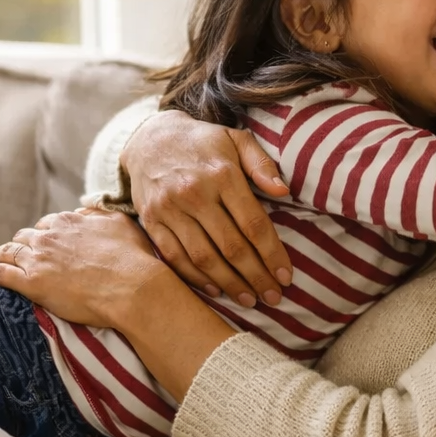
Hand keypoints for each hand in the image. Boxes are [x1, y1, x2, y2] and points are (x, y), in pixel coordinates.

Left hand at [0, 209, 174, 328]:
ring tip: (2, 259)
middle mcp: (49, 236)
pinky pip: (0, 273)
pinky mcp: (31, 283)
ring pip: (10, 251)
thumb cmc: (133, 258)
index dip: (47, 233)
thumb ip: (98, 214)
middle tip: (28, 254)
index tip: (50, 243)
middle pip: (26, 236)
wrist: (133, 287)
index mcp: (69, 221)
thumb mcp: (120, 223)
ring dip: (5, 254)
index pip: (48, 223)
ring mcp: (38, 259)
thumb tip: (85, 211)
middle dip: (24, 243)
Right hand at [123, 109, 293, 306]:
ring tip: (249, 299)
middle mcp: (195, 193)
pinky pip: (174, 257)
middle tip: (274, 297)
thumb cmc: (204, 142)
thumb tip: (284, 191)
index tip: (286, 276)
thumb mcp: (237, 140)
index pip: (254, 223)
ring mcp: (169, 209)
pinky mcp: (150, 221)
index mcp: (222, 175)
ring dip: (229, 284)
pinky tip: (215, 289)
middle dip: (256, 276)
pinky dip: (195, 278)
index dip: (272, 254)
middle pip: (231, 246)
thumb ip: (262, 164)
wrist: (149, 137)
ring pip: (203, 257)